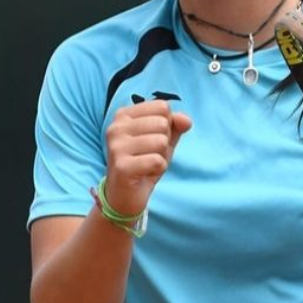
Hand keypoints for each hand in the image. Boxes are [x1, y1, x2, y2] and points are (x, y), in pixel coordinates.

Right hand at [103, 100, 192, 215]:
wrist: (125, 195)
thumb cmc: (144, 162)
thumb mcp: (163, 140)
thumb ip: (175, 125)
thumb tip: (186, 120)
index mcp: (123, 115)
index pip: (162, 107)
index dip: (167, 126)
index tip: (151, 140)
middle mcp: (116, 127)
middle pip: (162, 123)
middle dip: (164, 143)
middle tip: (149, 155)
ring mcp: (117, 146)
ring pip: (161, 142)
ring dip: (161, 157)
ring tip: (147, 164)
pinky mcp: (121, 166)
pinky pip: (157, 161)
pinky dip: (158, 169)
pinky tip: (145, 174)